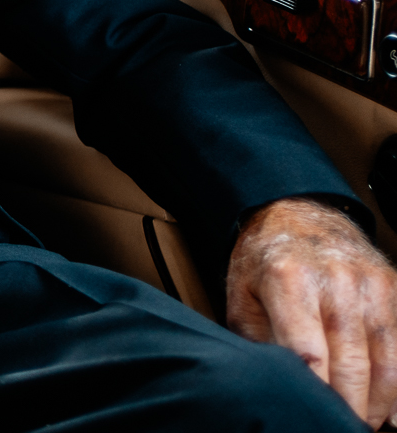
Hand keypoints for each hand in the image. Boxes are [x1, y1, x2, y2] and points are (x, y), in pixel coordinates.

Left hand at [227, 197, 396, 425]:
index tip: (315, 413)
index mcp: (288, 279)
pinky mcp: (392, 288)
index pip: (306, 349)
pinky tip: (394, 410)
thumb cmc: (265, 259)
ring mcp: (368, 284)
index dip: (315, 390)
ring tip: (366, 423)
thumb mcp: (242, 293)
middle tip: (341, 427)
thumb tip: (273, 381)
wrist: (297, 212)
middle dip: (350, 404)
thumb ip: (256, 338)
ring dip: (380, 401)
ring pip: (384, 357)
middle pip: (350, 360)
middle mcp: (334, 280)